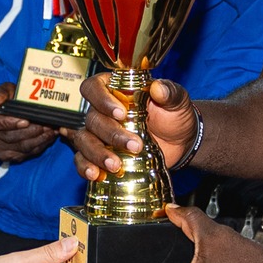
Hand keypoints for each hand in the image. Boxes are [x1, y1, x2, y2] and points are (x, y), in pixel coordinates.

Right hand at [0, 84, 57, 163]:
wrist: (5, 112)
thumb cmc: (6, 99)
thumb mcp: (4, 90)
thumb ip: (1, 92)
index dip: (10, 124)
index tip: (26, 121)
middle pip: (9, 137)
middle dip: (30, 131)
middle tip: (46, 125)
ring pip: (19, 147)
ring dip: (37, 140)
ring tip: (50, 130)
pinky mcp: (6, 155)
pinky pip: (24, 154)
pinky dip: (38, 146)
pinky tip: (47, 138)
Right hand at [65, 74, 198, 181]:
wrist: (181, 143)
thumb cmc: (174, 116)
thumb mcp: (177, 101)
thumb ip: (170, 92)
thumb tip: (158, 88)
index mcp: (115, 91)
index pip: (94, 87)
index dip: (101, 99)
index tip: (121, 113)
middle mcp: (102, 111)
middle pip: (92, 119)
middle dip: (111, 134)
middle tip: (135, 145)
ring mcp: (99, 134)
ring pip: (84, 140)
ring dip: (97, 153)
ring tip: (115, 166)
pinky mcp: (100, 155)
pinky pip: (82, 160)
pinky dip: (85, 168)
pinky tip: (96, 175)